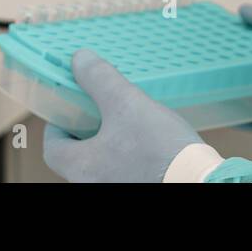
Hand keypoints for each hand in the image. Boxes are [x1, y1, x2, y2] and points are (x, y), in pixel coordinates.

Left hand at [42, 49, 203, 181]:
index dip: (58, 124)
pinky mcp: (138, 188)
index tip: (70, 108)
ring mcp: (115, 191)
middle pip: (78, 156)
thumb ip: (100, 79)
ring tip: (130, 121)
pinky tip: (149, 142)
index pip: (53, 148)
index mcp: (81, 168)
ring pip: (102, 165)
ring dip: (110, 144)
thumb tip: (79, 59)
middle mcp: (91, 186)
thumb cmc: (159, 150)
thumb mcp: (127, 103)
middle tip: (102, 110)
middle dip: (87, 131)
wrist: (198, 182)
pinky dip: (128, 157)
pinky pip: (123, 173)